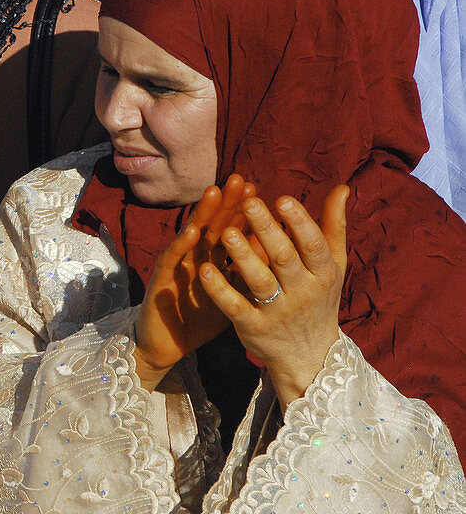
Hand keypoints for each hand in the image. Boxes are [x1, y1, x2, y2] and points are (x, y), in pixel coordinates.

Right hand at [133, 174, 255, 390]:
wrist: (167, 345)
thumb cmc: (199, 318)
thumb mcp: (230, 294)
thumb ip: (247, 272)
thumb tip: (275, 252)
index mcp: (213, 260)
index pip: (228, 230)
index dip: (241, 211)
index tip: (256, 189)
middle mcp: (194, 258)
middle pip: (212, 225)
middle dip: (226, 203)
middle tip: (240, 179)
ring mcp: (177, 267)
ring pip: (192, 236)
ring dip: (203, 214)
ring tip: (216, 191)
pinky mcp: (161, 282)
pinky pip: (173, 261)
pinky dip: (181, 245)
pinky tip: (192, 232)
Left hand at [200, 186, 348, 405]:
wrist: (309, 357)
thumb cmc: (319, 299)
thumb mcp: (332, 266)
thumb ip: (332, 227)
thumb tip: (342, 188)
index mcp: (323, 274)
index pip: (313, 245)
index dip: (300, 222)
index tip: (282, 198)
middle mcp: (303, 292)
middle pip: (284, 258)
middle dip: (267, 230)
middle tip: (248, 203)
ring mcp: (277, 312)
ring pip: (260, 282)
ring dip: (243, 256)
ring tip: (226, 232)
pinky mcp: (253, 327)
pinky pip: (235, 307)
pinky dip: (220, 289)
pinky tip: (204, 269)